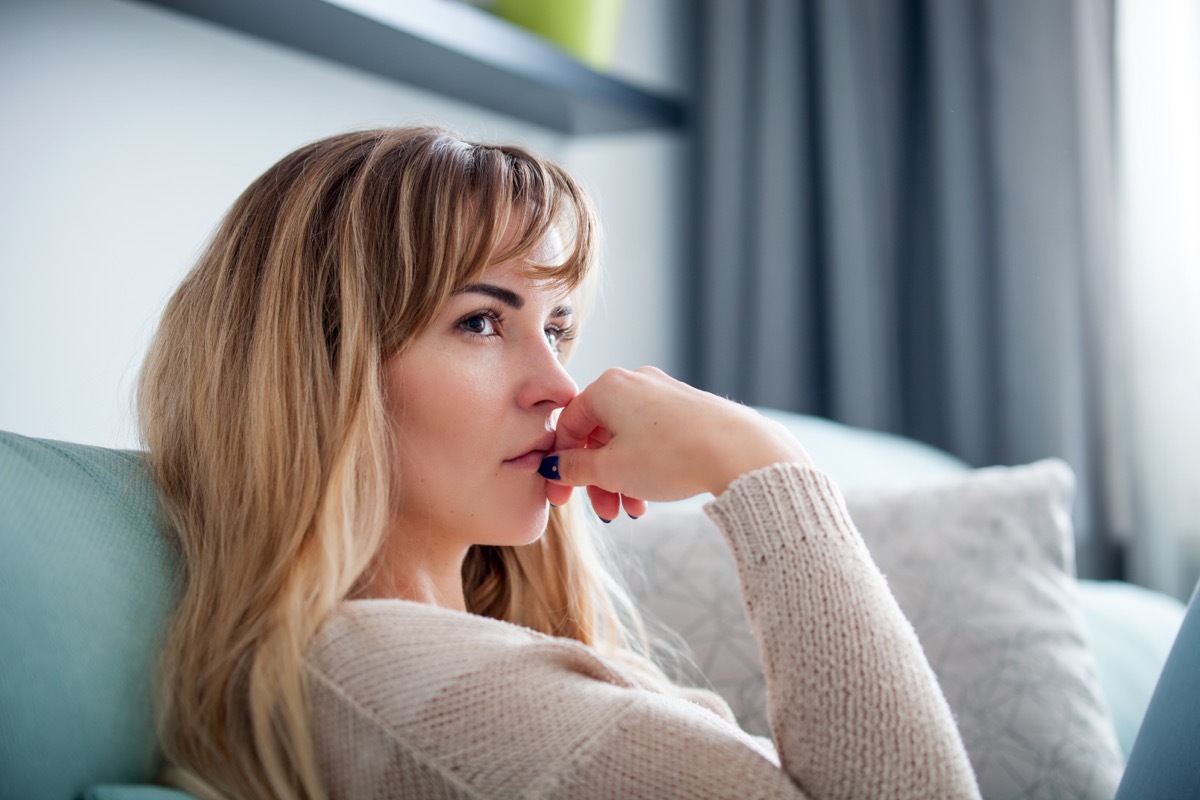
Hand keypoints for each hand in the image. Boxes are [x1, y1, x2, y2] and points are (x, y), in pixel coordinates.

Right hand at [542, 367, 811, 519]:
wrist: (737, 450)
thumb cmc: (670, 456)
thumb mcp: (611, 470)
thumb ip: (575, 468)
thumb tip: (557, 467)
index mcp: (607, 387)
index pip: (568, 426)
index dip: (561, 467)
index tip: (563, 499)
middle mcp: (634, 382)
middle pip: (599, 435)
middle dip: (597, 479)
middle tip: (604, 512)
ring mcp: (663, 392)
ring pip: (627, 440)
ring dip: (622, 478)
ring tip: (632, 511)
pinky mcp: (687, 408)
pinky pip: (652, 438)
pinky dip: (644, 466)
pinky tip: (651, 496)